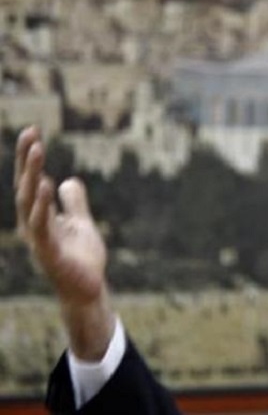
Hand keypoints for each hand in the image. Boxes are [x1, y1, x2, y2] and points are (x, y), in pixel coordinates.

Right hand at [14, 127, 114, 360]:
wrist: (87, 290)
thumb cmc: (81, 259)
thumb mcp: (81, 223)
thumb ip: (73, 203)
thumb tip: (67, 180)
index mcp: (39, 217)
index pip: (31, 182)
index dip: (28, 158)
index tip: (32, 131)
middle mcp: (33, 225)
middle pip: (26, 186)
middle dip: (26, 159)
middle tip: (31, 132)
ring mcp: (38, 238)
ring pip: (29, 202)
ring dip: (32, 175)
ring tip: (36, 151)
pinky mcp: (49, 252)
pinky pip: (42, 224)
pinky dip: (42, 204)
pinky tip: (46, 184)